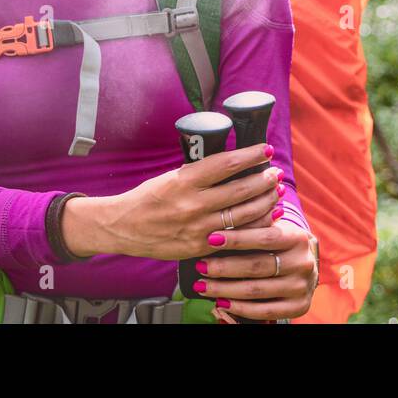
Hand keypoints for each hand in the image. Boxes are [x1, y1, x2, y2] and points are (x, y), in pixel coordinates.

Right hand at [61, 144, 282, 259]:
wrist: (123, 227)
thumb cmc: (147, 198)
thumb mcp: (170, 177)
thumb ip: (198, 174)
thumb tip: (231, 165)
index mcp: (184, 181)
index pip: (226, 164)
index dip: (251, 155)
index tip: (265, 149)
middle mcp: (193, 204)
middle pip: (241, 189)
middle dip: (264, 179)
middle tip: (274, 172)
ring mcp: (198, 228)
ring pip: (243, 214)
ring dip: (264, 202)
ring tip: (274, 191)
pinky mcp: (201, 248)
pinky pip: (235, 237)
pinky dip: (254, 226)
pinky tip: (266, 218)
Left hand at [199, 220, 318, 322]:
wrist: (305, 266)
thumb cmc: (279, 243)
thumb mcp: (272, 228)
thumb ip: (253, 224)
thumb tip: (220, 218)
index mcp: (298, 238)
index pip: (264, 238)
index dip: (237, 239)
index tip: (211, 238)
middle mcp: (302, 263)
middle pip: (256, 266)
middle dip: (223, 267)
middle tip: (200, 265)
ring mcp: (301, 287)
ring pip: (256, 290)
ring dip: (224, 289)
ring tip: (202, 285)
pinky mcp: (299, 307)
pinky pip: (264, 312)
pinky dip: (239, 308)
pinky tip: (220, 302)